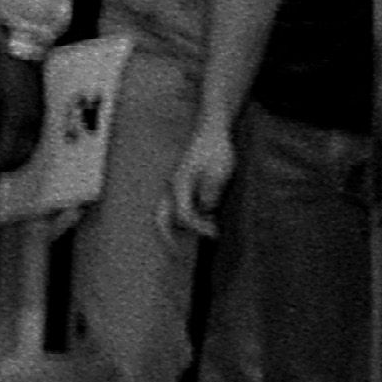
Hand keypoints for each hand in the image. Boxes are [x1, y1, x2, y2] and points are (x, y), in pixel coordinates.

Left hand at [0, 44, 46, 177]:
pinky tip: (10, 146)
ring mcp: (38, 117)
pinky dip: (21, 148)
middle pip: (18, 157)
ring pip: (28, 149)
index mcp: (15, 120)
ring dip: (13, 160)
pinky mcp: (41, 111)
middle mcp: (30, 123)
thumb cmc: (0, 68)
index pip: (2, 156)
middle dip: (1, 169)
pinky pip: (33, 138)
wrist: (25, 46)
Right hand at [165, 120, 237, 241]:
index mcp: (180, 185)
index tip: (215, 235)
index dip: (199, 228)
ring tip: (208, 229)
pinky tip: (207, 214)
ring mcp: (175, 184)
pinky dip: (188, 214)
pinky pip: (178, 203)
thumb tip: (206, 212)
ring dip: (184, 224)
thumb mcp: (220, 172)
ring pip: (168, 211)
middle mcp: (172, 186)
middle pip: (161, 217)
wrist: (212, 128)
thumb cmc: (217, 148)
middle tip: (176, 252)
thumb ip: (211, 194)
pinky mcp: (182, 181)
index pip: (183, 216)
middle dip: (167, 236)